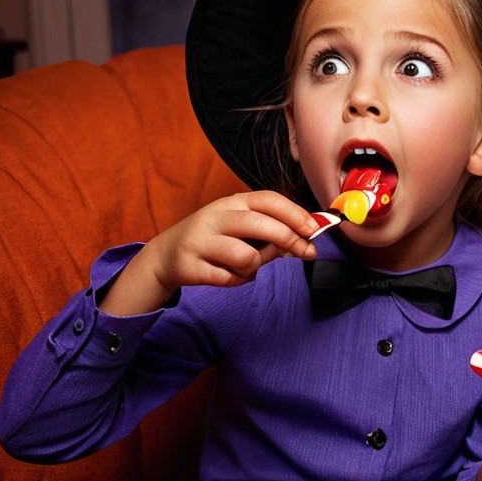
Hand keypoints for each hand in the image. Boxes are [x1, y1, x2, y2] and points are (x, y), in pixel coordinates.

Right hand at [100, 191, 317, 315]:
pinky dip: (236, 280)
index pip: (269, 200)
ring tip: (246, 266)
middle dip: (290, 240)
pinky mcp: (191, 265)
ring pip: (247, 257)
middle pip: (261, 225)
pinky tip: (228, 274)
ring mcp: (201, 240)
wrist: (165, 255)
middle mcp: (216, 216)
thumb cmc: (215, 239)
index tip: (315, 228)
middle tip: (307, 253)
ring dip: (255, 267)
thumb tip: (307, 240)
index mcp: (232, 203)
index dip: (295, 213)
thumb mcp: (241, 228)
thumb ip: (272, 232)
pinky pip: (228, 278)